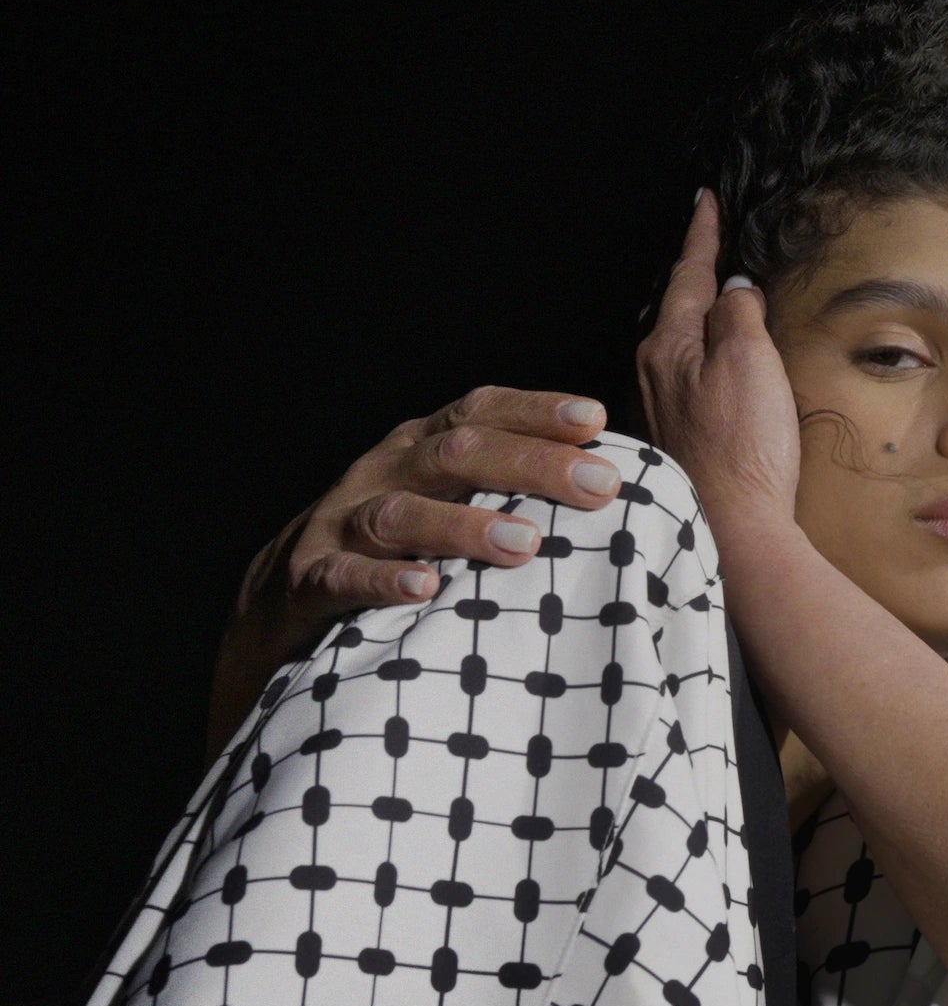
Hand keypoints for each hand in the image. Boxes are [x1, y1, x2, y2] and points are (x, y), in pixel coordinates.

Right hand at [208, 385, 618, 751]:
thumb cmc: (394, 548)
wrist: (280, 594)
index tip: (595, 419)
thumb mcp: (445, 503)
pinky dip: (385, 580)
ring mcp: (342, 523)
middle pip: (457, 454)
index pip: (481, 413)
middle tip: (598, 484)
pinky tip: (426, 589)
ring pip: (403, 514)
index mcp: (421, 449)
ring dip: (465, 526)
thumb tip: (609, 489)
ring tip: (524, 543)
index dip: (535, 411)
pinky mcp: (311, 579)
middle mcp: (384, 473)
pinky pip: (346, 577)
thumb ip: (507, 491)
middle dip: (532, 464)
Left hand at [635, 196, 801, 548]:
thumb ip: (738, 314)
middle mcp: (653, 374)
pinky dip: (707, 363)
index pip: (687, 273)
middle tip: (710, 244)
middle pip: (676, 310)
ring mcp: (663, 411)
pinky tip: (720, 371)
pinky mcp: (679, 442)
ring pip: (680, 347)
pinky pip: (692, 383)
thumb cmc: (743, 448)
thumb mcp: (749, 361)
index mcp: (668, 346)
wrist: (734, 530)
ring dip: (700, 321)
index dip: (702, 234)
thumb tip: (734, 288)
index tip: (706, 200)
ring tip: (719, 301)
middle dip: (695, 277)